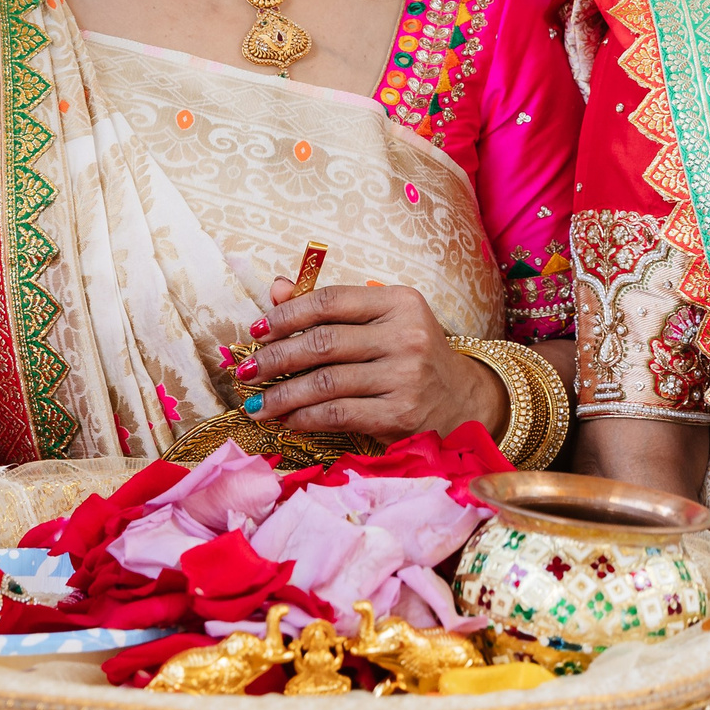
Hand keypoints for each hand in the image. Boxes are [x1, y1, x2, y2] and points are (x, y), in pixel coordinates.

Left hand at [234, 280, 506, 440]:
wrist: (463, 401)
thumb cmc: (412, 356)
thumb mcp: (382, 322)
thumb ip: (331, 307)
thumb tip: (277, 290)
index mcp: (400, 302)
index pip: (329, 301)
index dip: (286, 316)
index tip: (257, 331)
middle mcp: (406, 335)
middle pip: (323, 343)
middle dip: (275, 358)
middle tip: (245, 372)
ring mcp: (406, 376)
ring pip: (325, 382)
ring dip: (282, 395)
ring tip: (256, 403)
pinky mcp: (401, 414)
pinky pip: (338, 414)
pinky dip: (305, 417)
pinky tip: (287, 420)